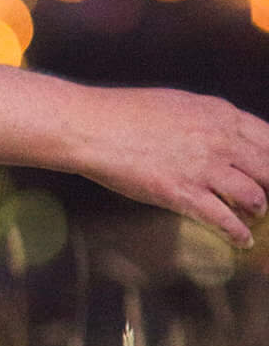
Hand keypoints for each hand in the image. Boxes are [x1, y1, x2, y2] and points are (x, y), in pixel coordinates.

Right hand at [65, 85, 268, 247]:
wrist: (93, 127)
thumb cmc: (127, 113)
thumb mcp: (181, 105)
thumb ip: (210, 120)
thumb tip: (226, 135)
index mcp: (221, 114)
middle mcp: (220, 140)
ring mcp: (202, 167)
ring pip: (254, 195)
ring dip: (259, 209)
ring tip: (256, 215)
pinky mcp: (181, 193)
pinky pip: (223, 218)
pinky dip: (237, 233)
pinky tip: (241, 240)